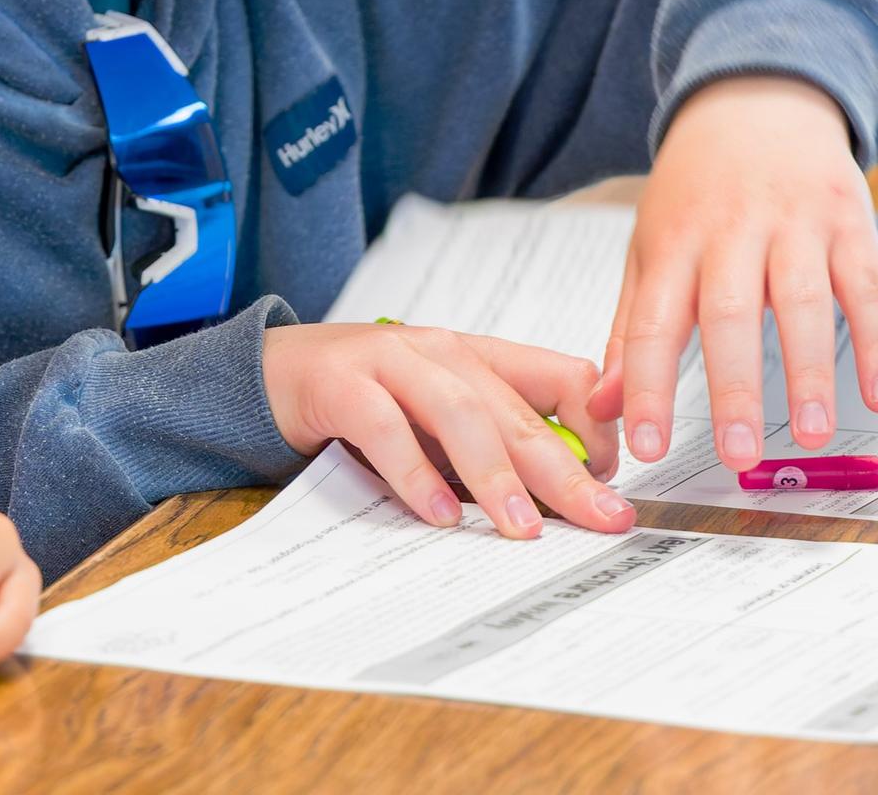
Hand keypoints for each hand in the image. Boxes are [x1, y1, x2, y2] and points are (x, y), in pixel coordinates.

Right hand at [262, 322, 632, 536]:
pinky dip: (414, 473)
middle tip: (603, 518)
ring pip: (459, 411)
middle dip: (565, 469)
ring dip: (495, 473)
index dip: (592, 428)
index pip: (559, 374)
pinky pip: (385, 427)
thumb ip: (486, 442)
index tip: (607, 481)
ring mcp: (388, 360)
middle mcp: (439, 349)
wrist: (270, 371)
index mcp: (474, 356)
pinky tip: (435, 514)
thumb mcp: (434, 419)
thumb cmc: (363, 400)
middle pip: (517, 407)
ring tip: (521, 528)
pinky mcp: (340, 382)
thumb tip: (560, 500)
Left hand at [588, 76, 877, 472]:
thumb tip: (603, 406)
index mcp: (672, 243)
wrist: (755, 99)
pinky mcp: (848, 218)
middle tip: (739, 455)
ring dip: (810, 372)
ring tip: (813, 435)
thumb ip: (632, 329)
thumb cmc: (696, 190)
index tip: (646, 446)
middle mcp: (730, 231)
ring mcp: (793, 222)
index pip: (653, 322)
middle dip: (734, 389)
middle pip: (729, 314)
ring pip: (803, 302)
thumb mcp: (651, 245)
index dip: (647, 385)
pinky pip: (868, 285)